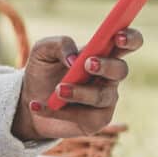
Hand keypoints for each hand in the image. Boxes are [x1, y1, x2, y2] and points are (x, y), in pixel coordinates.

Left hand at [11, 28, 142, 140]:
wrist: (28, 101)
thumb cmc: (42, 71)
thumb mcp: (43, 51)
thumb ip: (59, 44)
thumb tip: (74, 59)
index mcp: (101, 53)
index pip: (127, 42)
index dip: (130, 38)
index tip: (118, 36)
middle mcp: (108, 76)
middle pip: (121, 69)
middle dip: (106, 66)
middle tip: (88, 64)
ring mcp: (105, 99)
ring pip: (102, 96)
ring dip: (79, 92)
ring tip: (57, 90)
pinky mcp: (96, 121)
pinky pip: (83, 116)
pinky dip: (57, 111)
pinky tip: (37, 106)